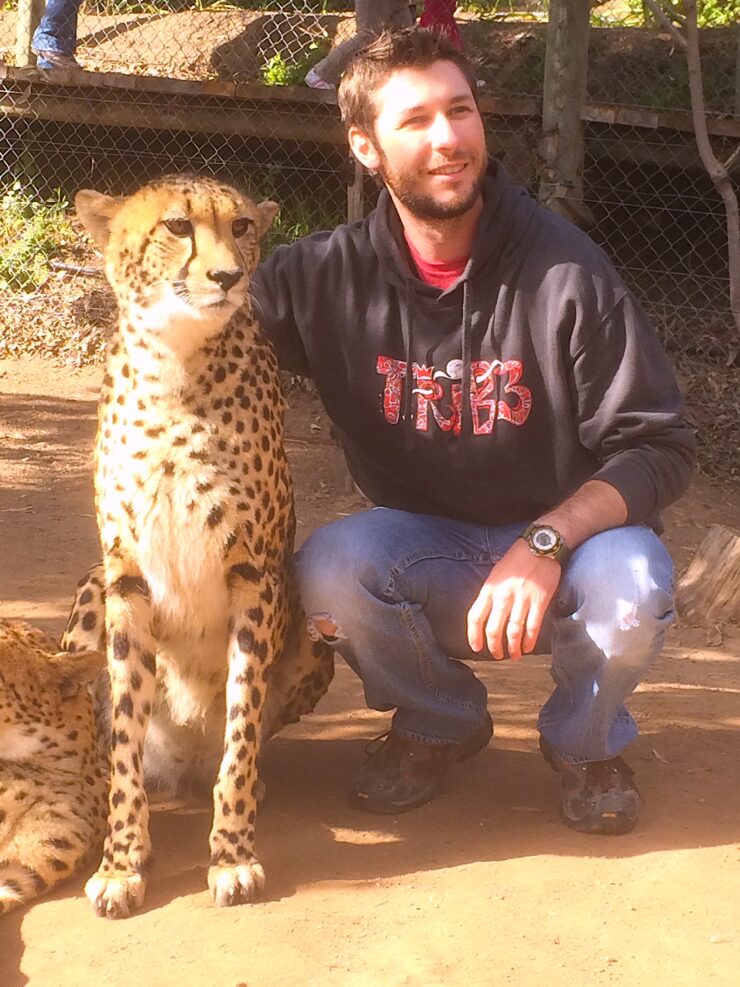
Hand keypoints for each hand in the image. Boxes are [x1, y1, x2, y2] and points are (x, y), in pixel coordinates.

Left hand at [466, 538, 561, 659]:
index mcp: (489, 589)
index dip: (473, 636)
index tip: (476, 647)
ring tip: (513, 655)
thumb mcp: (495, 574)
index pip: (475, 617)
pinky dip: (529, 641)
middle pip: (493, 629)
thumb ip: (490, 594)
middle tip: (496, 654)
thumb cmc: (517, 559)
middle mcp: (503, 596)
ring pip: (513, 632)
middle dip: (493, 647)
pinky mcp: (539, 602)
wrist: (540, 547)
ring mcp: (522, 599)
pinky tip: (527, 647)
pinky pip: (532, 627)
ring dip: (512, 648)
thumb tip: (486, 614)